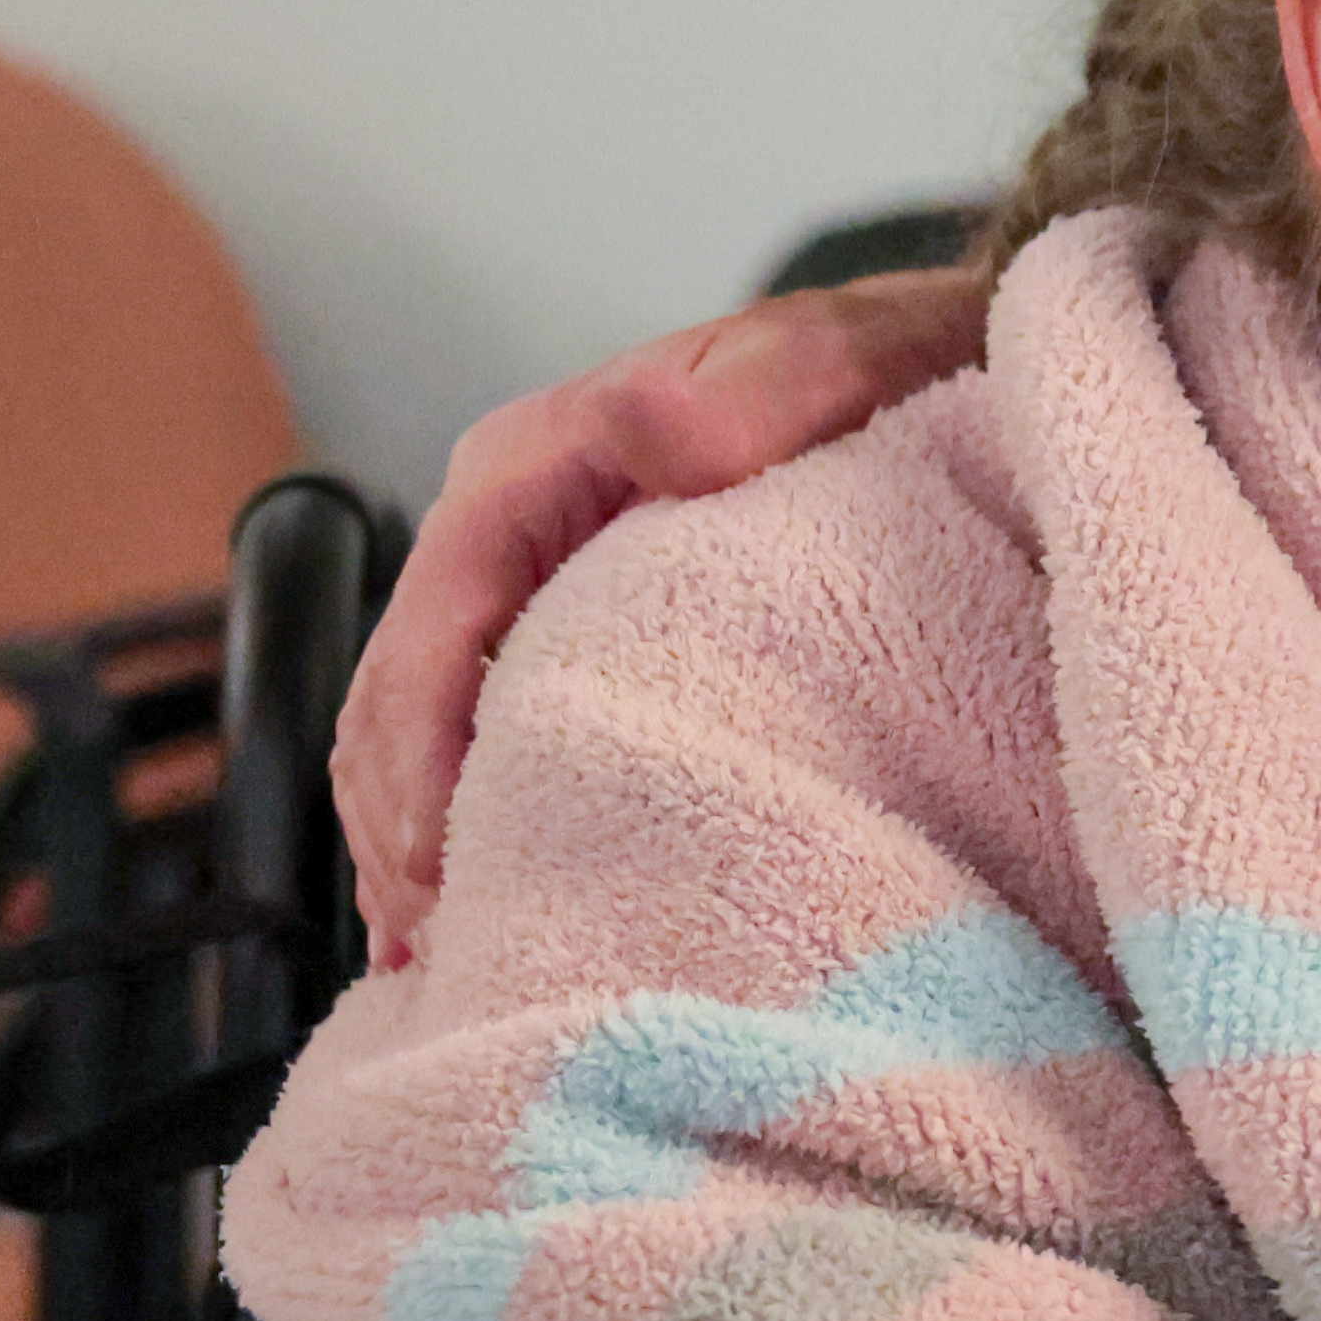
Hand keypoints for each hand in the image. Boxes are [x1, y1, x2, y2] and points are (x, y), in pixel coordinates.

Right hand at [335, 265, 991, 956]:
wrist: (923, 366)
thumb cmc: (875, 369)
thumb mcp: (831, 363)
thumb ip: (751, 393)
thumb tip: (646, 422)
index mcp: (538, 456)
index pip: (440, 608)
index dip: (423, 740)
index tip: (440, 854)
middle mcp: (507, 517)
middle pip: (401, 683)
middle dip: (397, 816)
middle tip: (431, 945)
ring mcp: (524, 576)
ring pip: (413, 721)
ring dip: (407, 835)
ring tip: (433, 957)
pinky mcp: (555, 629)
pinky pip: (467, 729)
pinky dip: (449, 816)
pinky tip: (462, 913)